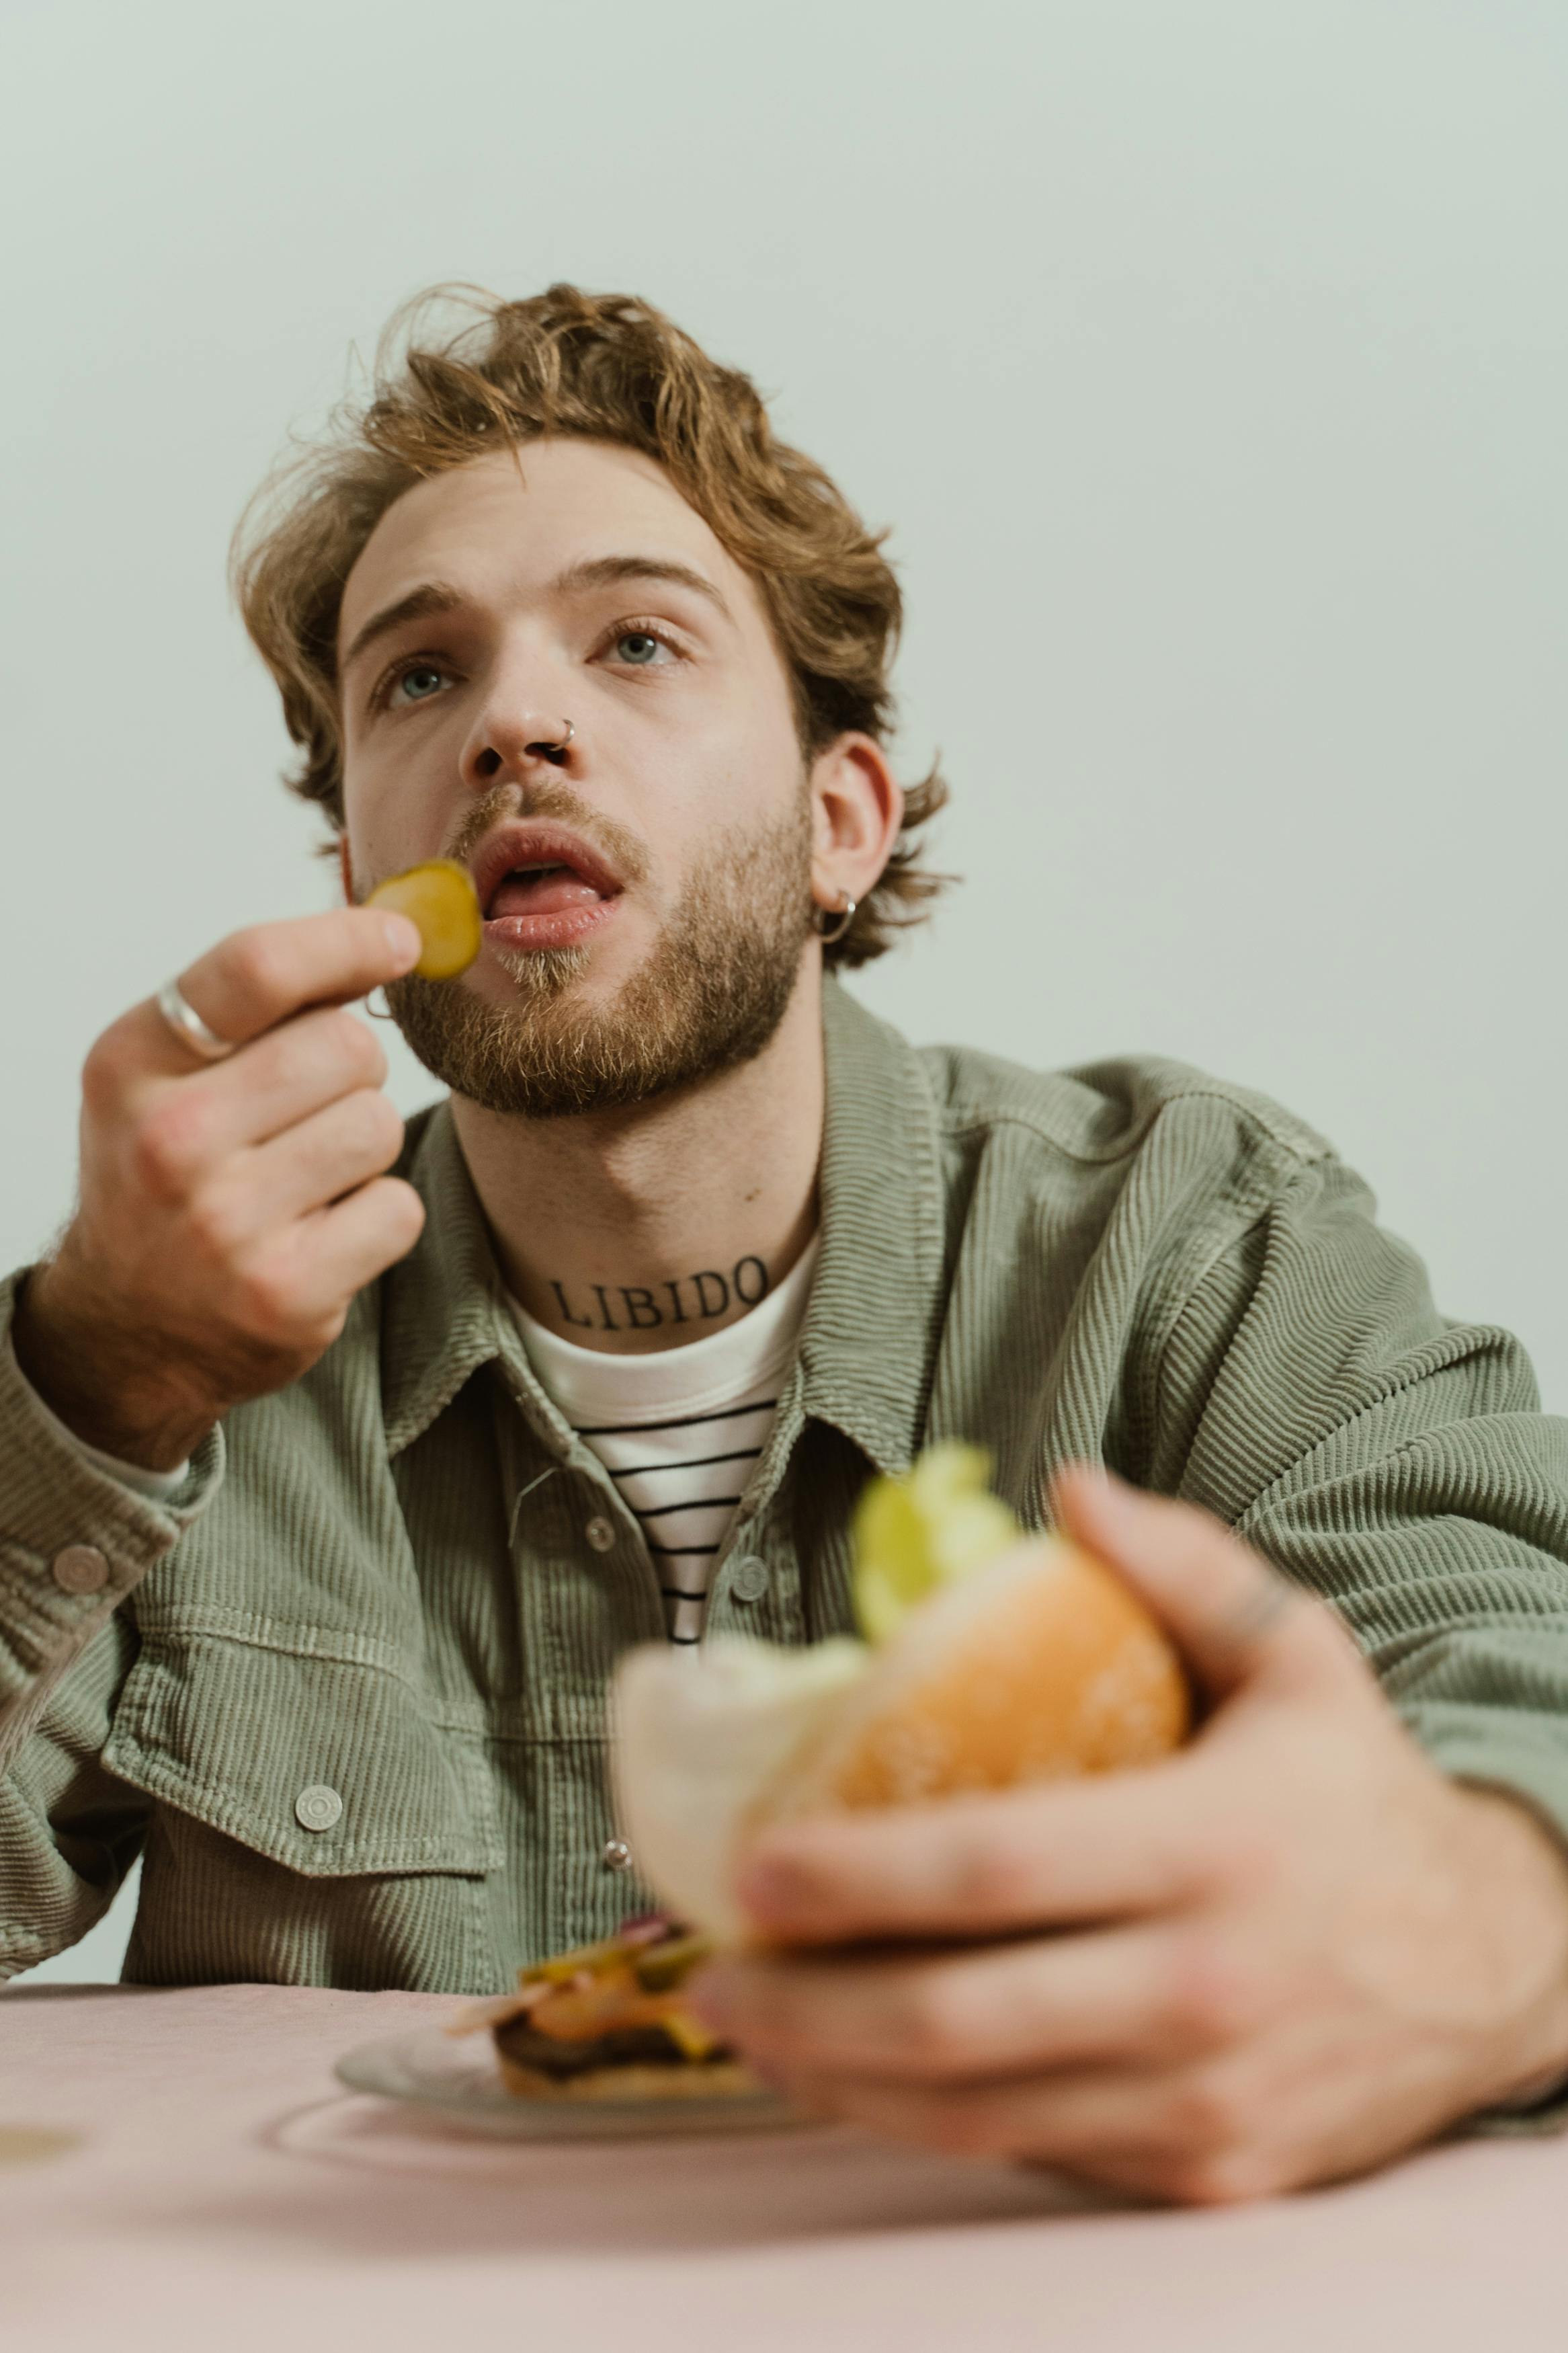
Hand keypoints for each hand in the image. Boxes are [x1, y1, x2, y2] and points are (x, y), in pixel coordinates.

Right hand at [13, 908, 425, 1470]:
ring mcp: (226, 1224)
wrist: (131, 1329)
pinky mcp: (285, 1292)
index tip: (402, 940)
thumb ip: (258, 1004)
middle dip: (350, 1071)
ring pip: (378, 1124)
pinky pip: (397, 1208)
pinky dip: (377, 1218)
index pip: (257, 966)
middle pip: (345, 1045)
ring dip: (362, 1147)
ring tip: (303, 1179)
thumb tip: (386, 933)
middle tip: (305, 1113)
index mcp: (132, 1063)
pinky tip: (321, 1235)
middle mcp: (169, 1140)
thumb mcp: (169, 1074)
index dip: (349, 940)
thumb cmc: (169, 1177)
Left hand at [691, 1469, 1567, 2203]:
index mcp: (1215, 1845)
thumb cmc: (1360, 1798)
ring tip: (750, 2026)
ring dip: (841, 2078)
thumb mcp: (1299, 1656)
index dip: (859, 1875)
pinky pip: (1037, 2151)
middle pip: (960, 2016)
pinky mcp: (1208, 2171)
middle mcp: (1205, 1987)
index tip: (754, 1867)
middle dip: (809, 2002)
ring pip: (980, 2110)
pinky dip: (931, 2121)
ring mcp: (1205, 2098)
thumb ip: (1181, 1565)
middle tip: (710, 1967)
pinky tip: (861, 2076)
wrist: (1499, 1965)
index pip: (996, 1869)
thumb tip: (1068, 1487)